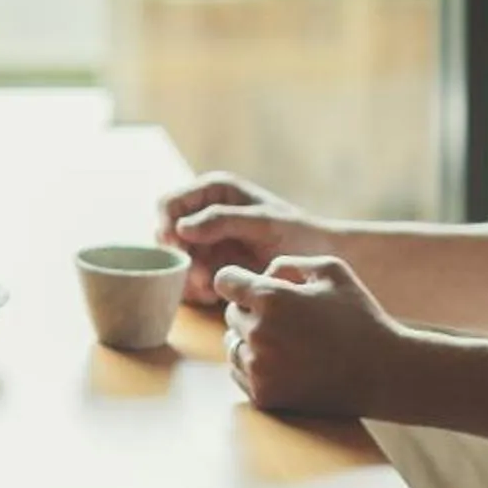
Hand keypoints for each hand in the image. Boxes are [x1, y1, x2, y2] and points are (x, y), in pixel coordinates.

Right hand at [159, 172, 319, 304]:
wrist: (321, 262)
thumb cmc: (299, 234)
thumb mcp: (263, 223)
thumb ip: (223, 220)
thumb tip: (180, 228)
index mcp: (214, 191)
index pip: (169, 204)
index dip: (166, 226)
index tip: (178, 249)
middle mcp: (204, 214)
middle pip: (167, 236)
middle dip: (179, 258)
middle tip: (200, 277)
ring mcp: (206, 243)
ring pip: (175, 261)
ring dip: (186, 277)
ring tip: (210, 289)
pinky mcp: (212, 268)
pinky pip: (189, 280)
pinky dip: (195, 290)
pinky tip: (213, 296)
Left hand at [217, 256, 404, 417]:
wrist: (385, 373)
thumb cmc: (360, 317)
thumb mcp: (331, 270)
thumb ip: (287, 263)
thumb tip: (260, 275)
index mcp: (271, 298)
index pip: (224, 281)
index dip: (239, 281)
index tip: (254, 288)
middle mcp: (258, 334)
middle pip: (231, 314)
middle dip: (251, 312)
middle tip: (288, 320)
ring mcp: (260, 369)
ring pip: (233, 345)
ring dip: (250, 341)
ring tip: (288, 342)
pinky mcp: (265, 396)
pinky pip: (241, 373)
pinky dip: (256, 367)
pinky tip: (286, 363)